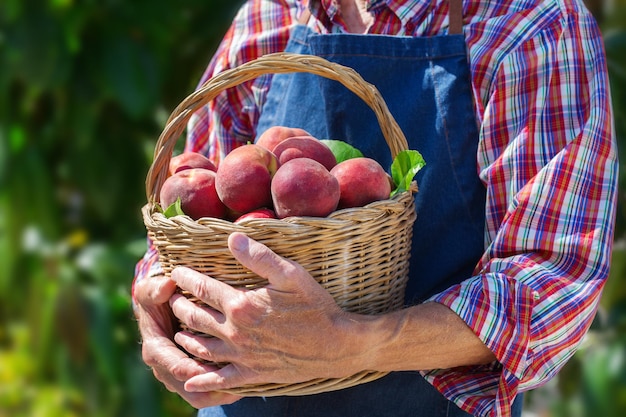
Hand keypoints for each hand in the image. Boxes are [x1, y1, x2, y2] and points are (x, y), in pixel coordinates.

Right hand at [134, 273, 240, 407]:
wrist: (158, 308)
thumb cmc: (157, 298)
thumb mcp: (152, 290)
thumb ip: (156, 289)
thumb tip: (167, 285)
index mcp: (156, 350)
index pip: (177, 367)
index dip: (197, 369)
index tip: (217, 367)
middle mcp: (165, 367)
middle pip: (189, 387)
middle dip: (212, 387)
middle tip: (236, 384)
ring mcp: (177, 374)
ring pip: (198, 395)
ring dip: (218, 393)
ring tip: (242, 387)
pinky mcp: (189, 375)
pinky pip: (204, 391)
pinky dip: (220, 390)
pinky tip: (240, 385)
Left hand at [170, 232, 372, 392]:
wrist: (335, 345)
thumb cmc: (315, 306)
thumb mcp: (291, 274)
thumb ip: (259, 257)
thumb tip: (232, 237)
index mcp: (242, 304)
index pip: (203, 288)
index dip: (186, 278)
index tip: (175, 271)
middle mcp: (236, 331)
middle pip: (196, 318)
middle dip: (180, 306)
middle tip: (174, 299)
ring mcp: (242, 355)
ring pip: (202, 347)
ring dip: (185, 338)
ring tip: (178, 331)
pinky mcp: (252, 373)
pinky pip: (220, 380)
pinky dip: (202, 381)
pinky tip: (190, 381)